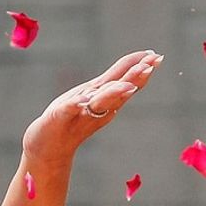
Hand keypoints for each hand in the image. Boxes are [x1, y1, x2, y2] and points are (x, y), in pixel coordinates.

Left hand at [22, 50, 161, 164]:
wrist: (48, 148)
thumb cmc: (72, 118)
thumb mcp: (96, 96)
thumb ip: (116, 82)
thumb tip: (142, 64)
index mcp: (105, 101)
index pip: (126, 82)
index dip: (140, 70)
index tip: (156, 57)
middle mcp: (96, 109)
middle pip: (118, 93)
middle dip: (133, 79)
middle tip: (149, 66)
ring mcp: (78, 115)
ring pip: (98, 103)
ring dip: (111, 93)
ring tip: (124, 85)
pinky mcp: (58, 119)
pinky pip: (67, 112)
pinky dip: (74, 106)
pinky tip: (80, 101)